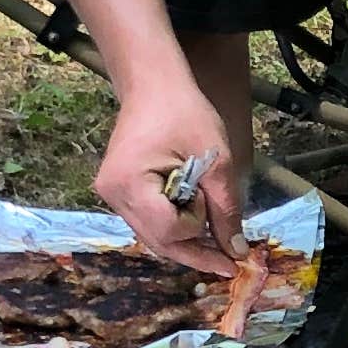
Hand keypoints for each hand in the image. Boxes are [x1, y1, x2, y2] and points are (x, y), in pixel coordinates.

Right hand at [93, 80, 245, 274]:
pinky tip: (196, 225)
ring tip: (217, 245)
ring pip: (153, 237)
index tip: (212, 202)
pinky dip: (174, 227)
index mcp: (129, 184)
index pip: (168, 230)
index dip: (197, 225)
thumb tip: (236, 252)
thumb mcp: (215, 160)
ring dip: (186, 241)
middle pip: (158, 242)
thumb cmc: (184, 112)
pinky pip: (149, 222)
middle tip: (230, 263)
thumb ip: (225, 208)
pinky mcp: (119, 193)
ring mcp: (112, 197)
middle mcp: (113, 196)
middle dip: (195, 252)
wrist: (153, 84)